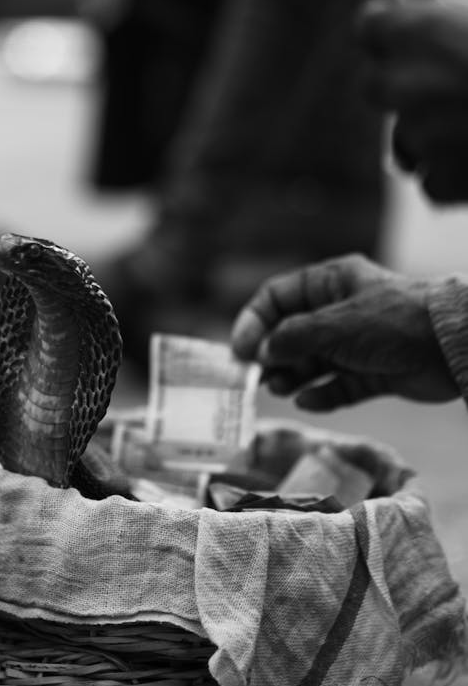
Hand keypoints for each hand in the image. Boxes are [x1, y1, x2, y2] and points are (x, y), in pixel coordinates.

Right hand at [230, 254, 457, 409]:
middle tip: (256, 376)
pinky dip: (322, 395)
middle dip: (272, 355)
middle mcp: (340, 312)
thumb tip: (261, 352)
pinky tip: (309, 402)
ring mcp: (357, 344)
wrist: (453, 348)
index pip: (278, 297)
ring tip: (280, 388)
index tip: (240, 350)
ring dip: (293, 376)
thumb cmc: (394, 322)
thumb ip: (292, 338)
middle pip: (291, 333)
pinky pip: (338, 387)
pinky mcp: (373, 373)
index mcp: (330, 283)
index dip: (254, 321)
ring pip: (312, 362)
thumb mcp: (334, 324)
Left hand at [357, 0, 467, 201]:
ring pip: (405, 141)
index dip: (391, 32)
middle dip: (403, 88)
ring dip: (431, 138)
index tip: (411, 37)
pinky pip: (431, 182)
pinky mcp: (439, 182)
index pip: (369, 26)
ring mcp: (417, 138)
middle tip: (452, 90)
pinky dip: (454, 177)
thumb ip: (442, 9)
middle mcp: (402, 84)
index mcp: (418, 33)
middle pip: (374, 87)